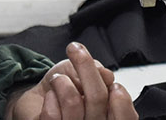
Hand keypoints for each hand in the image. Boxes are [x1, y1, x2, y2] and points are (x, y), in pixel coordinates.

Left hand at [5, 42, 136, 119]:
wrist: (38, 98)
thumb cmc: (64, 87)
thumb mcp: (83, 71)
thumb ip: (99, 73)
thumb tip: (107, 76)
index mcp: (108, 115)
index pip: (127, 115)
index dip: (121, 97)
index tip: (107, 76)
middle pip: (97, 98)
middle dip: (85, 67)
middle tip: (76, 51)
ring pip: (73, 103)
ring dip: (62, 81)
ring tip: (58, 80)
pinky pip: (52, 114)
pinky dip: (50, 96)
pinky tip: (50, 97)